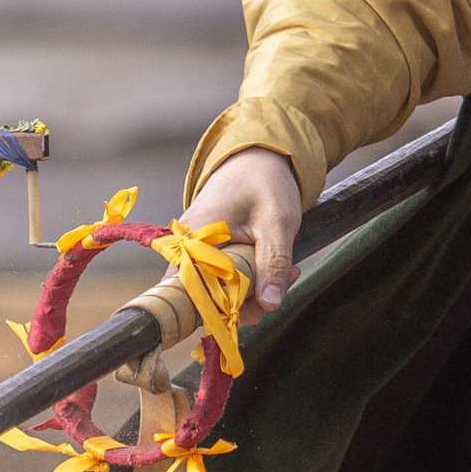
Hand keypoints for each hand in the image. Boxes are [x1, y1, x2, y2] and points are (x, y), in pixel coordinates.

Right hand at [179, 147, 302, 324]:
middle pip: (204, 299)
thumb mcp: (277, 222)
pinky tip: (273, 268)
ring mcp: (195, 254)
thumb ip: (273, 263)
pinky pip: (222, 283)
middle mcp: (185, 249)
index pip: (183, 291)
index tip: (250, 310)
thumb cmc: (264, 183)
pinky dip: (249, 284)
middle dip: (247, 302)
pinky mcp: (206, 258)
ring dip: (252, 293)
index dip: (210, 310)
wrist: (256, 160)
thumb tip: (270, 305)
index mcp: (194, 237)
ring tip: (287, 270)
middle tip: (286, 279)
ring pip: (216, 294)